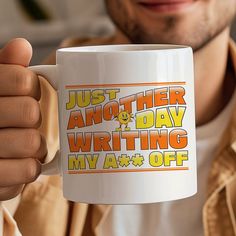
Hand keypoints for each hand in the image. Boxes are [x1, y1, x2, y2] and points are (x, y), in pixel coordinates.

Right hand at [0, 38, 46, 200]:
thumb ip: (6, 67)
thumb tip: (22, 46)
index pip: (23, 80)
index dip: (30, 87)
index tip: (25, 92)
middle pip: (31, 112)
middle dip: (32, 116)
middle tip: (23, 121)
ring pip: (33, 142)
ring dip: (35, 144)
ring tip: (22, 144)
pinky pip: (29, 170)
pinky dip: (30, 167)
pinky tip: (19, 162)